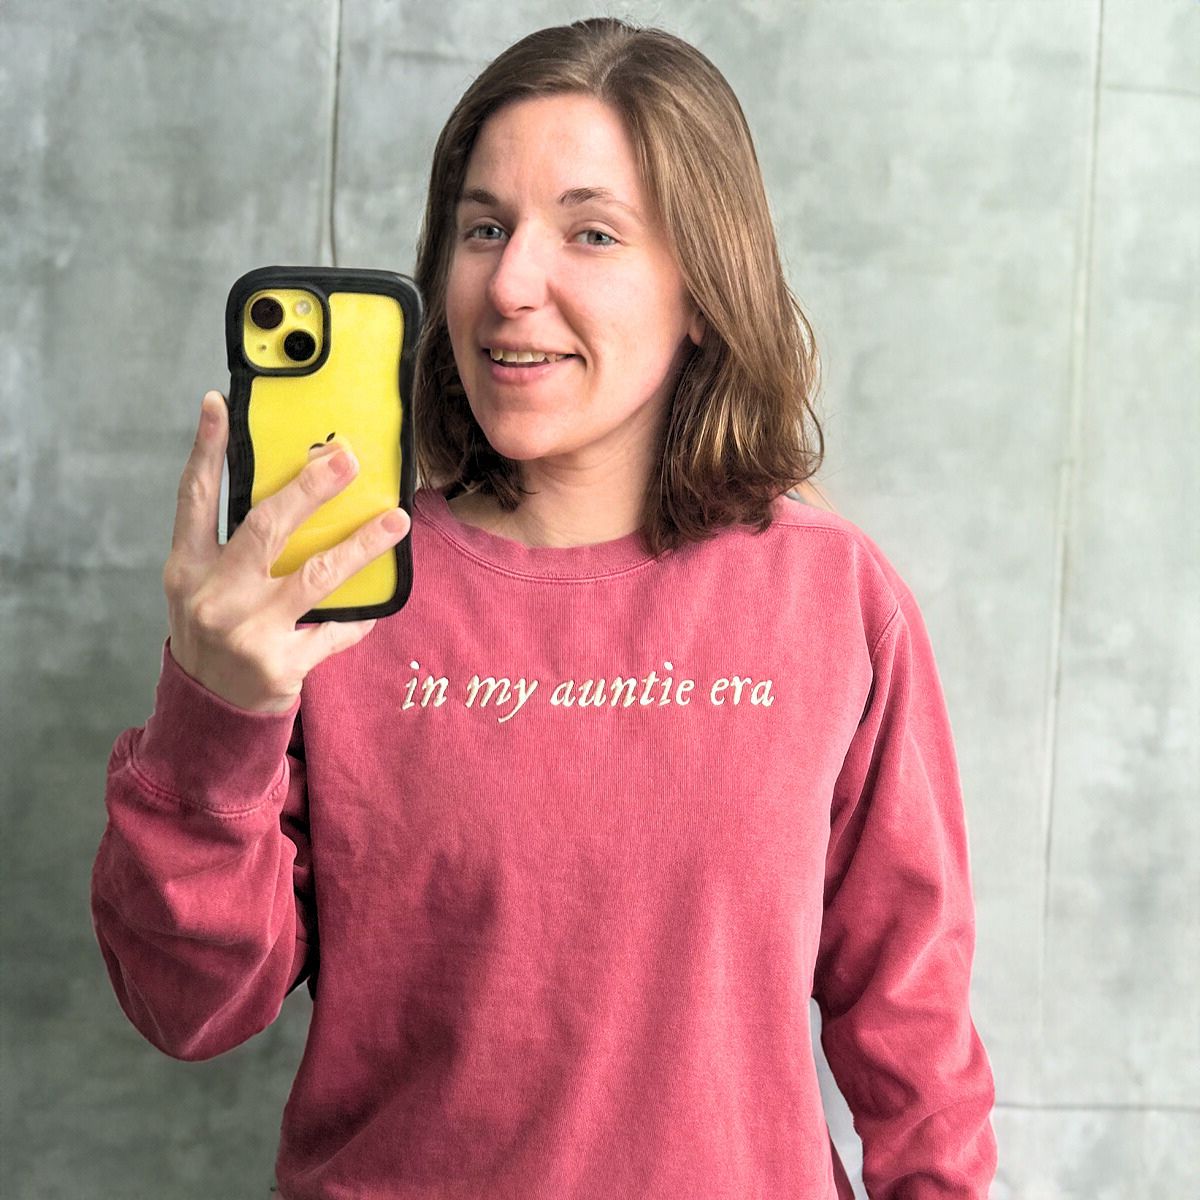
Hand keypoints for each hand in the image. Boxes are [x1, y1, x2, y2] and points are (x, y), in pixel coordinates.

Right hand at [162, 390, 410, 713]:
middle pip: (266, 527)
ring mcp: (247, 631)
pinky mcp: (282, 664)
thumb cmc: (216, 635)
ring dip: (362, 544)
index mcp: (187, 569)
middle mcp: (212, 596)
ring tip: (396, 519)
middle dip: (311, 488)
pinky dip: (360, 615)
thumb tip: (294, 492)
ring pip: (316, 575)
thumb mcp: (204, 588)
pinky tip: (379, 602)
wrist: (213, 713)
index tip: (219, 403)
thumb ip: (233, 547)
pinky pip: (336, 629)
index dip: (206, 448)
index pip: (195, 497)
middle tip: (348, 460)